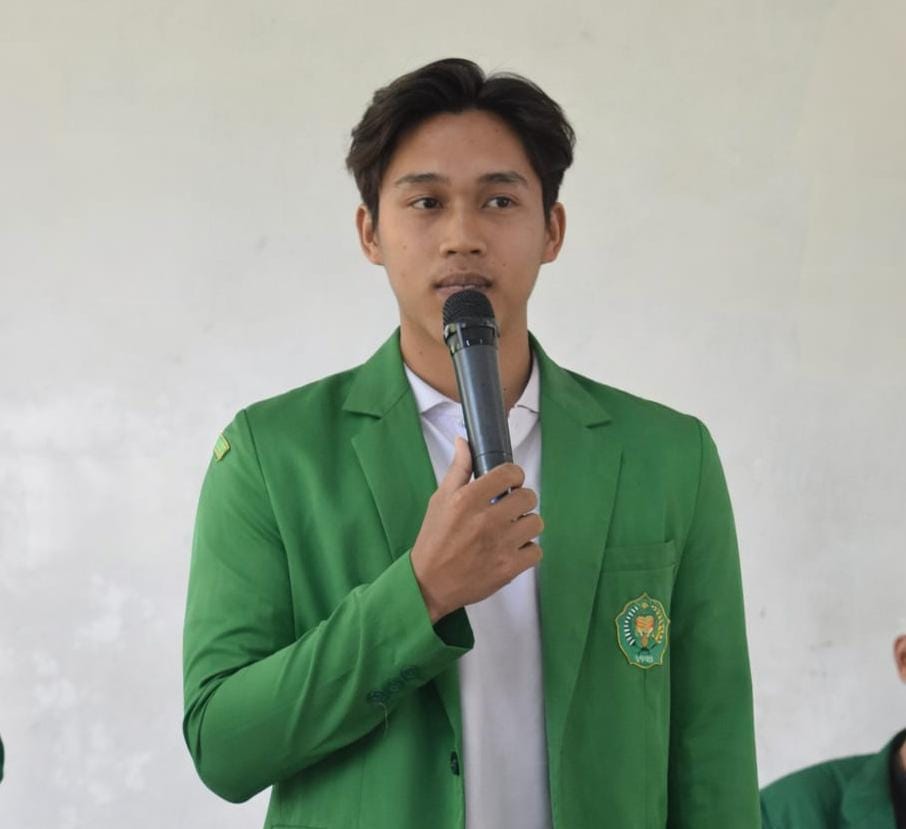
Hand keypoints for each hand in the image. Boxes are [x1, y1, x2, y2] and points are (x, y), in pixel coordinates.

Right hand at [410, 437, 543, 622]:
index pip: (510, 473)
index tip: (510, 483)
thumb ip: (457, 469)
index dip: (514, 475)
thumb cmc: (434, 540)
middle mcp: (487, 520)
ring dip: (526, 525)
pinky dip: (527, 550)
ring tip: (511, 529)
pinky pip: (536, 551)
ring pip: (536, 523)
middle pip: (528, 497)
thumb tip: (464, 442)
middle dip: (521, 500)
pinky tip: (512, 549)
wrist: (429, 583)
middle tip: (509, 508)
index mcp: (468, 499)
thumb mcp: (439, 499)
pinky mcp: (509, 568)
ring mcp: (500, 546)